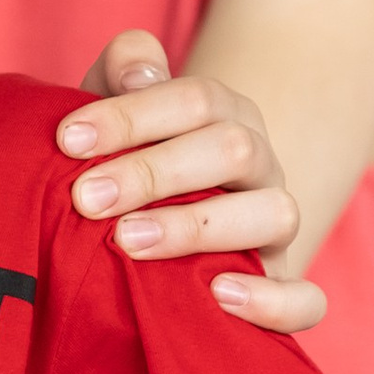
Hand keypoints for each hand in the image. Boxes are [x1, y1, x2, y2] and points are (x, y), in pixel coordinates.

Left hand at [57, 31, 327, 334]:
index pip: (196, 100)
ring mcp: (276, 227)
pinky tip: (217, 295)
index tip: (67, 140)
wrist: (155, 240)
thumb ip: (119, 73)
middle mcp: (261, 165)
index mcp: (225, 117)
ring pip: (276, 213)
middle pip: (233, 149)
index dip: (132, 116)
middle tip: (86, 199)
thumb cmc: (122, 168)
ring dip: (196, 227)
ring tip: (128, 241)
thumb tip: (138, 73)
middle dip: (153, 171)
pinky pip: (306, 301)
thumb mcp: (112, 116)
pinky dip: (271, 300)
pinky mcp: (282, 287)